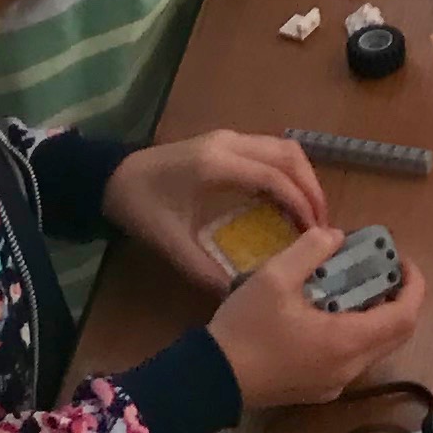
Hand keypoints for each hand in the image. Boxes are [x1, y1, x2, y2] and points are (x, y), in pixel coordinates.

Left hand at [99, 129, 328, 295]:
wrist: (111, 178)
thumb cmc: (139, 207)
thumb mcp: (169, 242)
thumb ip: (203, 269)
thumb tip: (237, 295)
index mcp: (216, 165)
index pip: (273, 177)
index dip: (300, 202)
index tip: (314, 232)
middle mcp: (229, 143)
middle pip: (288, 155)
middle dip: (311, 188)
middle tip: (321, 223)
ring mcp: (229, 138)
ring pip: (283, 148)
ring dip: (303, 176)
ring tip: (310, 212)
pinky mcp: (227, 142)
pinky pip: (270, 150)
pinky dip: (288, 171)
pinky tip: (287, 199)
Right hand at [204, 222, 431, 410]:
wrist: (210, 381)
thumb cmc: (246, 327)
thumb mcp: (274, 277)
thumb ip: (311, 249)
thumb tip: (336, 237)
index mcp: (347, 341)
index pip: (405, 316)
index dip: (414, 285)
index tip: (401, 261)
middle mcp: (350, 368)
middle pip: (398, 335)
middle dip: (399, 299)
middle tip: (381, 270)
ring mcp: (335, 384)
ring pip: (376, 349)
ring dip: (377, 317)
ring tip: (354, 287)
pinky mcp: (319, 391)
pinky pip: (354, 361)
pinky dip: (357, 334)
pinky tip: (329, 314)